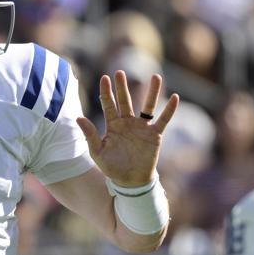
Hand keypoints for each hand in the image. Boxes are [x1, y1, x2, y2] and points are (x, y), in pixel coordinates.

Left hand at [76, 72, 178, 186]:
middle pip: (125, 100)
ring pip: (147, 106)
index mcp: (113, 125)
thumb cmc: (112, 168)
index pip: (108, 104)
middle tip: (120, 72)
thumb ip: (89, 134)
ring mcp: (142, 128)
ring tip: (155, 76)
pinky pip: (163, 120)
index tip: (105, 78)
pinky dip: (169, 110)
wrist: (130, 182)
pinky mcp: (154, 135)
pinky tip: (175, 98)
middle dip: (122, 87)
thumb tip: (78, 117)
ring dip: (152, 92)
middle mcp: (127, 123)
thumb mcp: (97, 152)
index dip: (106, 92)